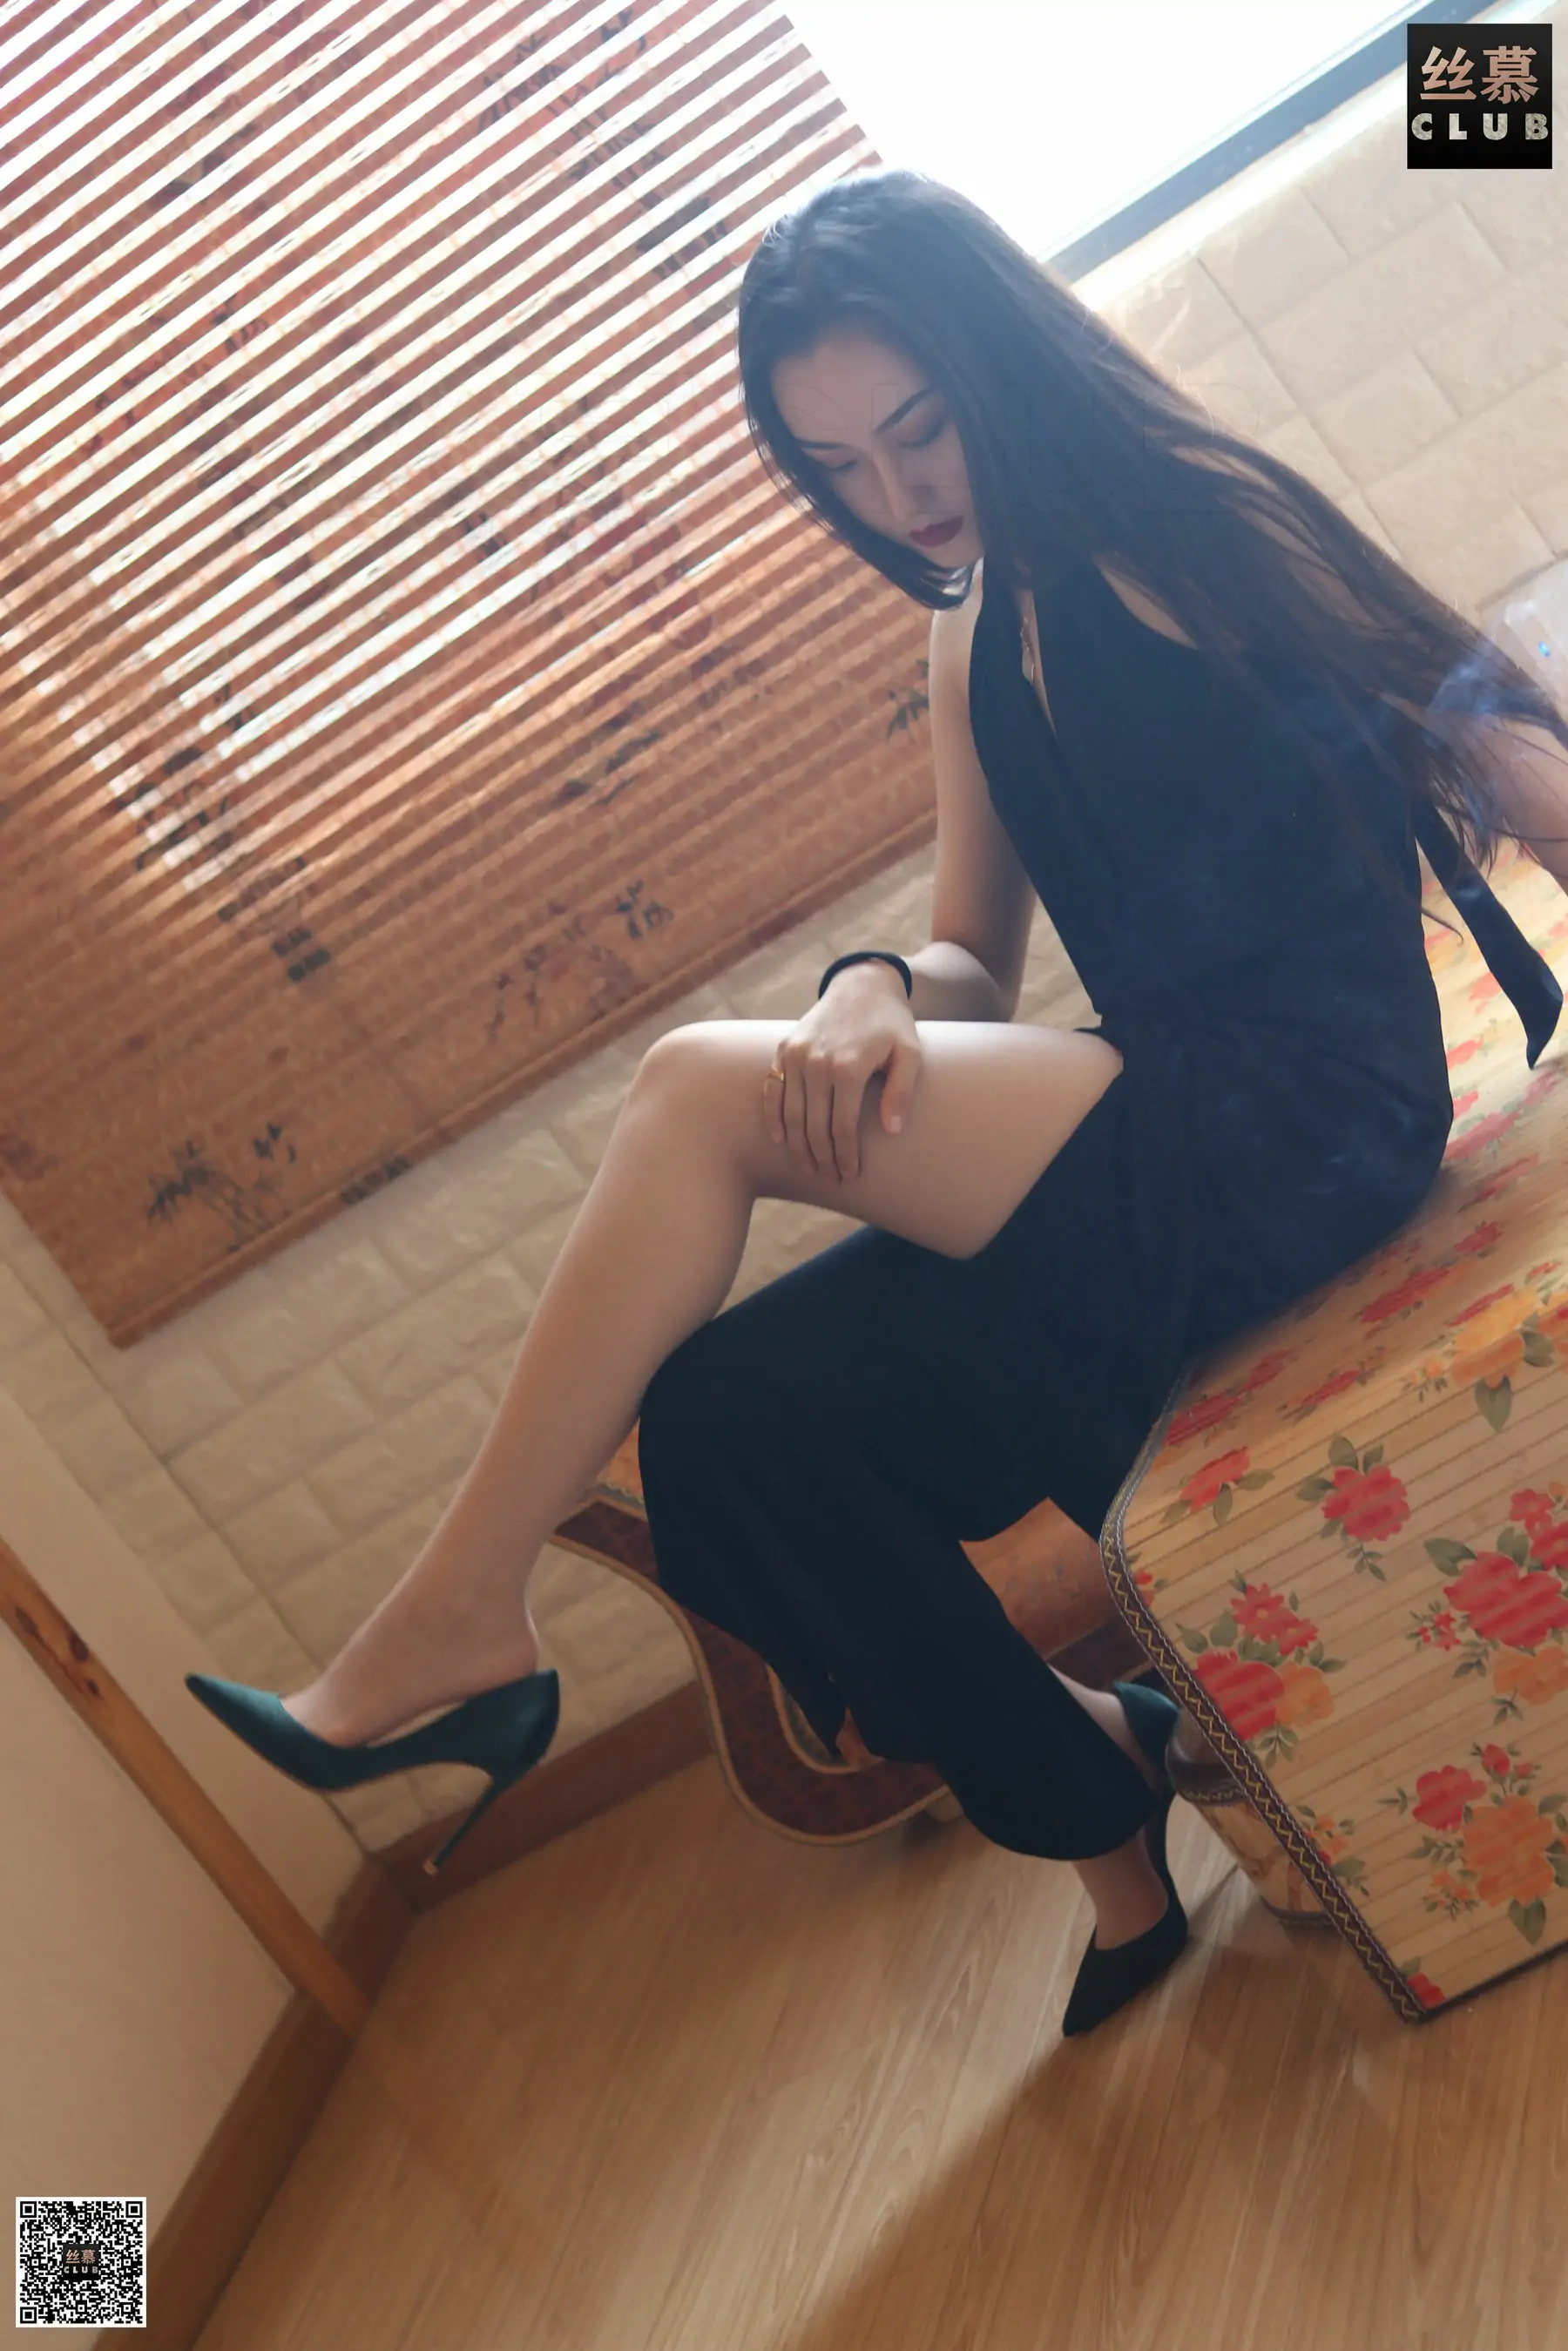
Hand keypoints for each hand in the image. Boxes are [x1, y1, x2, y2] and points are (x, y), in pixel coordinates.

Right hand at [765, 963, 922, 1181]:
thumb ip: (902, 1091)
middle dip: (823, 1158)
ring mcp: (795, 1055)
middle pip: (814, 1126)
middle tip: (831, 1178)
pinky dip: (773, 1118)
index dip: (846, 1156)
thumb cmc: (891, 1024)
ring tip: (809, 1168)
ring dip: (798, 1146)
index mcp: (848, 1066)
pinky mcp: (783, 1049)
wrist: (861, 985)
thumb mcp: (910, 1053)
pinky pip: (772, 1090)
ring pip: (791, 1114)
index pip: (843, 1127)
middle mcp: (816, 1062)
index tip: (851, 1175)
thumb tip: (891, 1131)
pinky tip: (780, 1140)